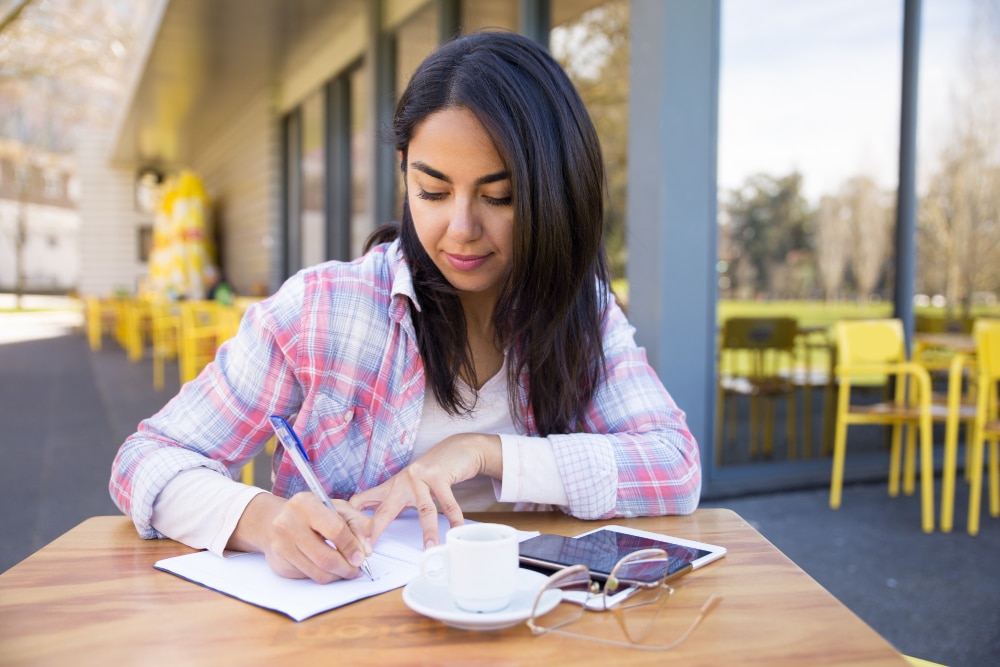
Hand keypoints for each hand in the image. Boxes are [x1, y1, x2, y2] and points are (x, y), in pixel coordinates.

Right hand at [230, 492, 372, 583]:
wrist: (273, 520)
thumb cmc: (311, 512)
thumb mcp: (338, 508)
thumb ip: (359, 523)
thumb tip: (366, 551)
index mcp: (304, 504)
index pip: (335, 530)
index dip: (352, 546)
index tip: (361, 556)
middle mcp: (287, 524)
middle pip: (325, 557)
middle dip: (346, 568)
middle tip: (356, 569)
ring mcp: (280, 546)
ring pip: (317, 572)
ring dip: (337, 575)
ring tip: (346, 570)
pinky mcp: (279, 564)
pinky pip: (308, 577)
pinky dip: (323, 575)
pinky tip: (328, 568)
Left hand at [350, 433, 501, 548]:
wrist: (456, 448)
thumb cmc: (431, 472)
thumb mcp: (406, 485)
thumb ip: (390, 502)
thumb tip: (372, 523)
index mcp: (391, 487)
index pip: (362, 502)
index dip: (354, 521)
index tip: (351, 543)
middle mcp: (402, 482)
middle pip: (384, 510)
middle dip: (375, 530)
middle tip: (368, 549)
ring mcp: (420, 478)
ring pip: (424, 510)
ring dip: (429, 531)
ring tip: (430, 548)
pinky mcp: (439, 476)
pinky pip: (448, 504)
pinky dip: (454, 520)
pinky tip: (457, 531)